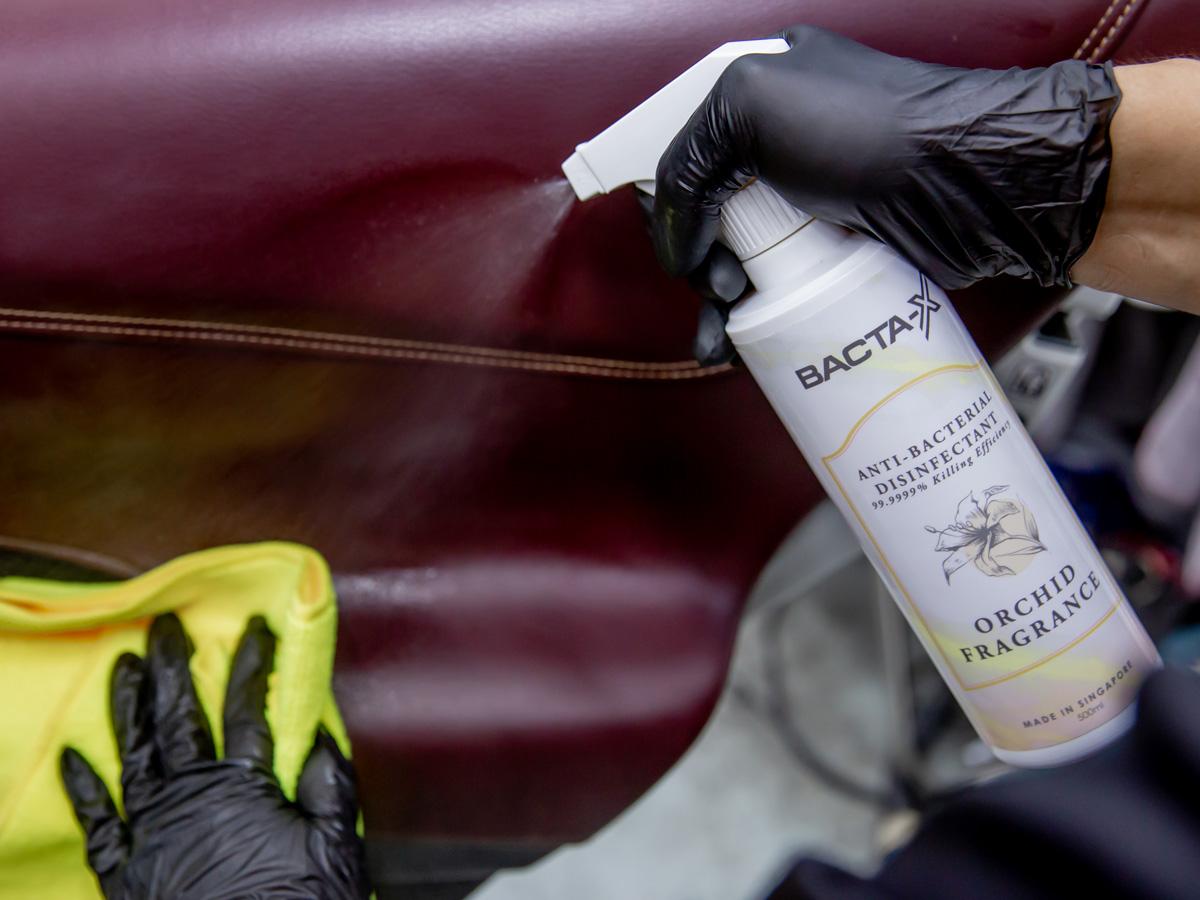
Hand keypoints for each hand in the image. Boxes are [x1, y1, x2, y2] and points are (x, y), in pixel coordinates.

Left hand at [60, 613, 370, 898]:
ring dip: (127, 708)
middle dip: (171, 667)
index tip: (254, 627)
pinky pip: (97, 824)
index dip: (252, 664)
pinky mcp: (124, 873)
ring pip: (134, 757)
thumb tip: (320, 739)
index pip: (247, 710)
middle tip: (164, 627)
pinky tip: (72, 757)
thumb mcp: (334, 850)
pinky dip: (84, 789)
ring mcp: (151, 835)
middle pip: (179, 720)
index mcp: (242, 790)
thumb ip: (329, 790)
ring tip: (123, 666)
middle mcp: (190, 802)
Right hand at [652, 26, 1121, 360]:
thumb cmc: (869, 128)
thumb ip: (688, 160)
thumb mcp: (750, 107)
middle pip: (710, 220)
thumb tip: (676, 241)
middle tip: (720, 283)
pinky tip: (743, 346)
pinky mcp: (842, 252)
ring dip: (721, 304)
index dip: (670, 205)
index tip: (674, 248)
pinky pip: (784, 291)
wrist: (968, 180)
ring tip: (726, 330)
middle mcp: (784, 148)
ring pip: (743, 263)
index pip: (688, 156)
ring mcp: (815, 203)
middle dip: (699, 263)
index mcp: (759, 95)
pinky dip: (760, 322)